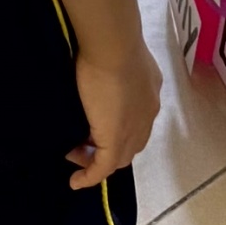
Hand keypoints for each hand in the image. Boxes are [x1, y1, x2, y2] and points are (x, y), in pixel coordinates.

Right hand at [68, 40, 161, 186]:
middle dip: (108, 147)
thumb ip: (115, 67)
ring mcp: (134, 128)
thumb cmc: (110, 43)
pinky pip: (102, 168)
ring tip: (75, 156)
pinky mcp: (115, 139)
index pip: (137, 121)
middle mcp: (148, 113)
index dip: (119, 127)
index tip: (95, 125)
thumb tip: (99, 68)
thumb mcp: (118, 57)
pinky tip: (75, 181)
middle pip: (131, 143)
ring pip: (119, 157)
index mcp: (150, 93)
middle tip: (83, 142)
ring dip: (98, 161)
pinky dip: (90, 177)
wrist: (114, 45)